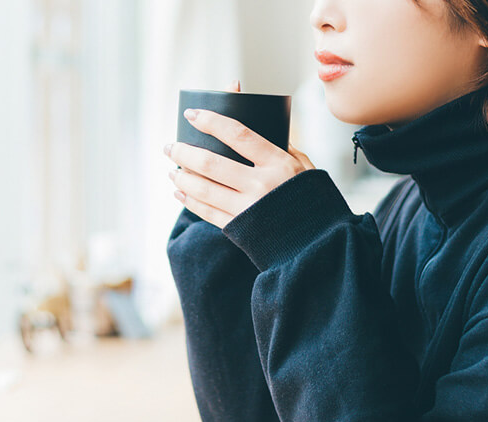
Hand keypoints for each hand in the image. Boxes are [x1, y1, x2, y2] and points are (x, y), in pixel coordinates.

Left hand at [164, 79, 314, 228]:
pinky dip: (189, 201)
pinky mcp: (239, 229)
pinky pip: (207, 212)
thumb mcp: (303, 167)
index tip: (191, 114)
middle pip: (211, 163)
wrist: (317, 241)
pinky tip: (180, 192)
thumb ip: (282, 147)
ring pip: (203, 189)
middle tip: (170, 146)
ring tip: (172, 170)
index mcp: (278, 163)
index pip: (237, 134)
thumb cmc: (310, 199)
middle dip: (184, 152)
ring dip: (181, 177)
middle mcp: (260, 185)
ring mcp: (248, 209)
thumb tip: (258, 127)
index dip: (211, 121)